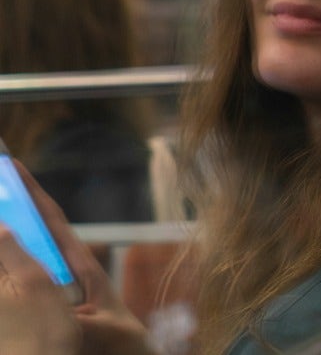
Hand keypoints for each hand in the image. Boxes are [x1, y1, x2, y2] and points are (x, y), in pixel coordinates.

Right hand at [11, 161, 155, 354]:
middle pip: (31, 234)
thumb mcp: (104, 330)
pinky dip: (5, 273)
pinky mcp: (45, 309)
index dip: (33, 194)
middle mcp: (65, 274)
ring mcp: (54, 290)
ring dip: (3, 241)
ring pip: (23, 258)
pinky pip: (19, 286)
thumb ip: (84, 321)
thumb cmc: (125, 345)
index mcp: (81, 268)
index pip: (53, 223)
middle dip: (9, 211)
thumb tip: (64, 315)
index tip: (12, 166)